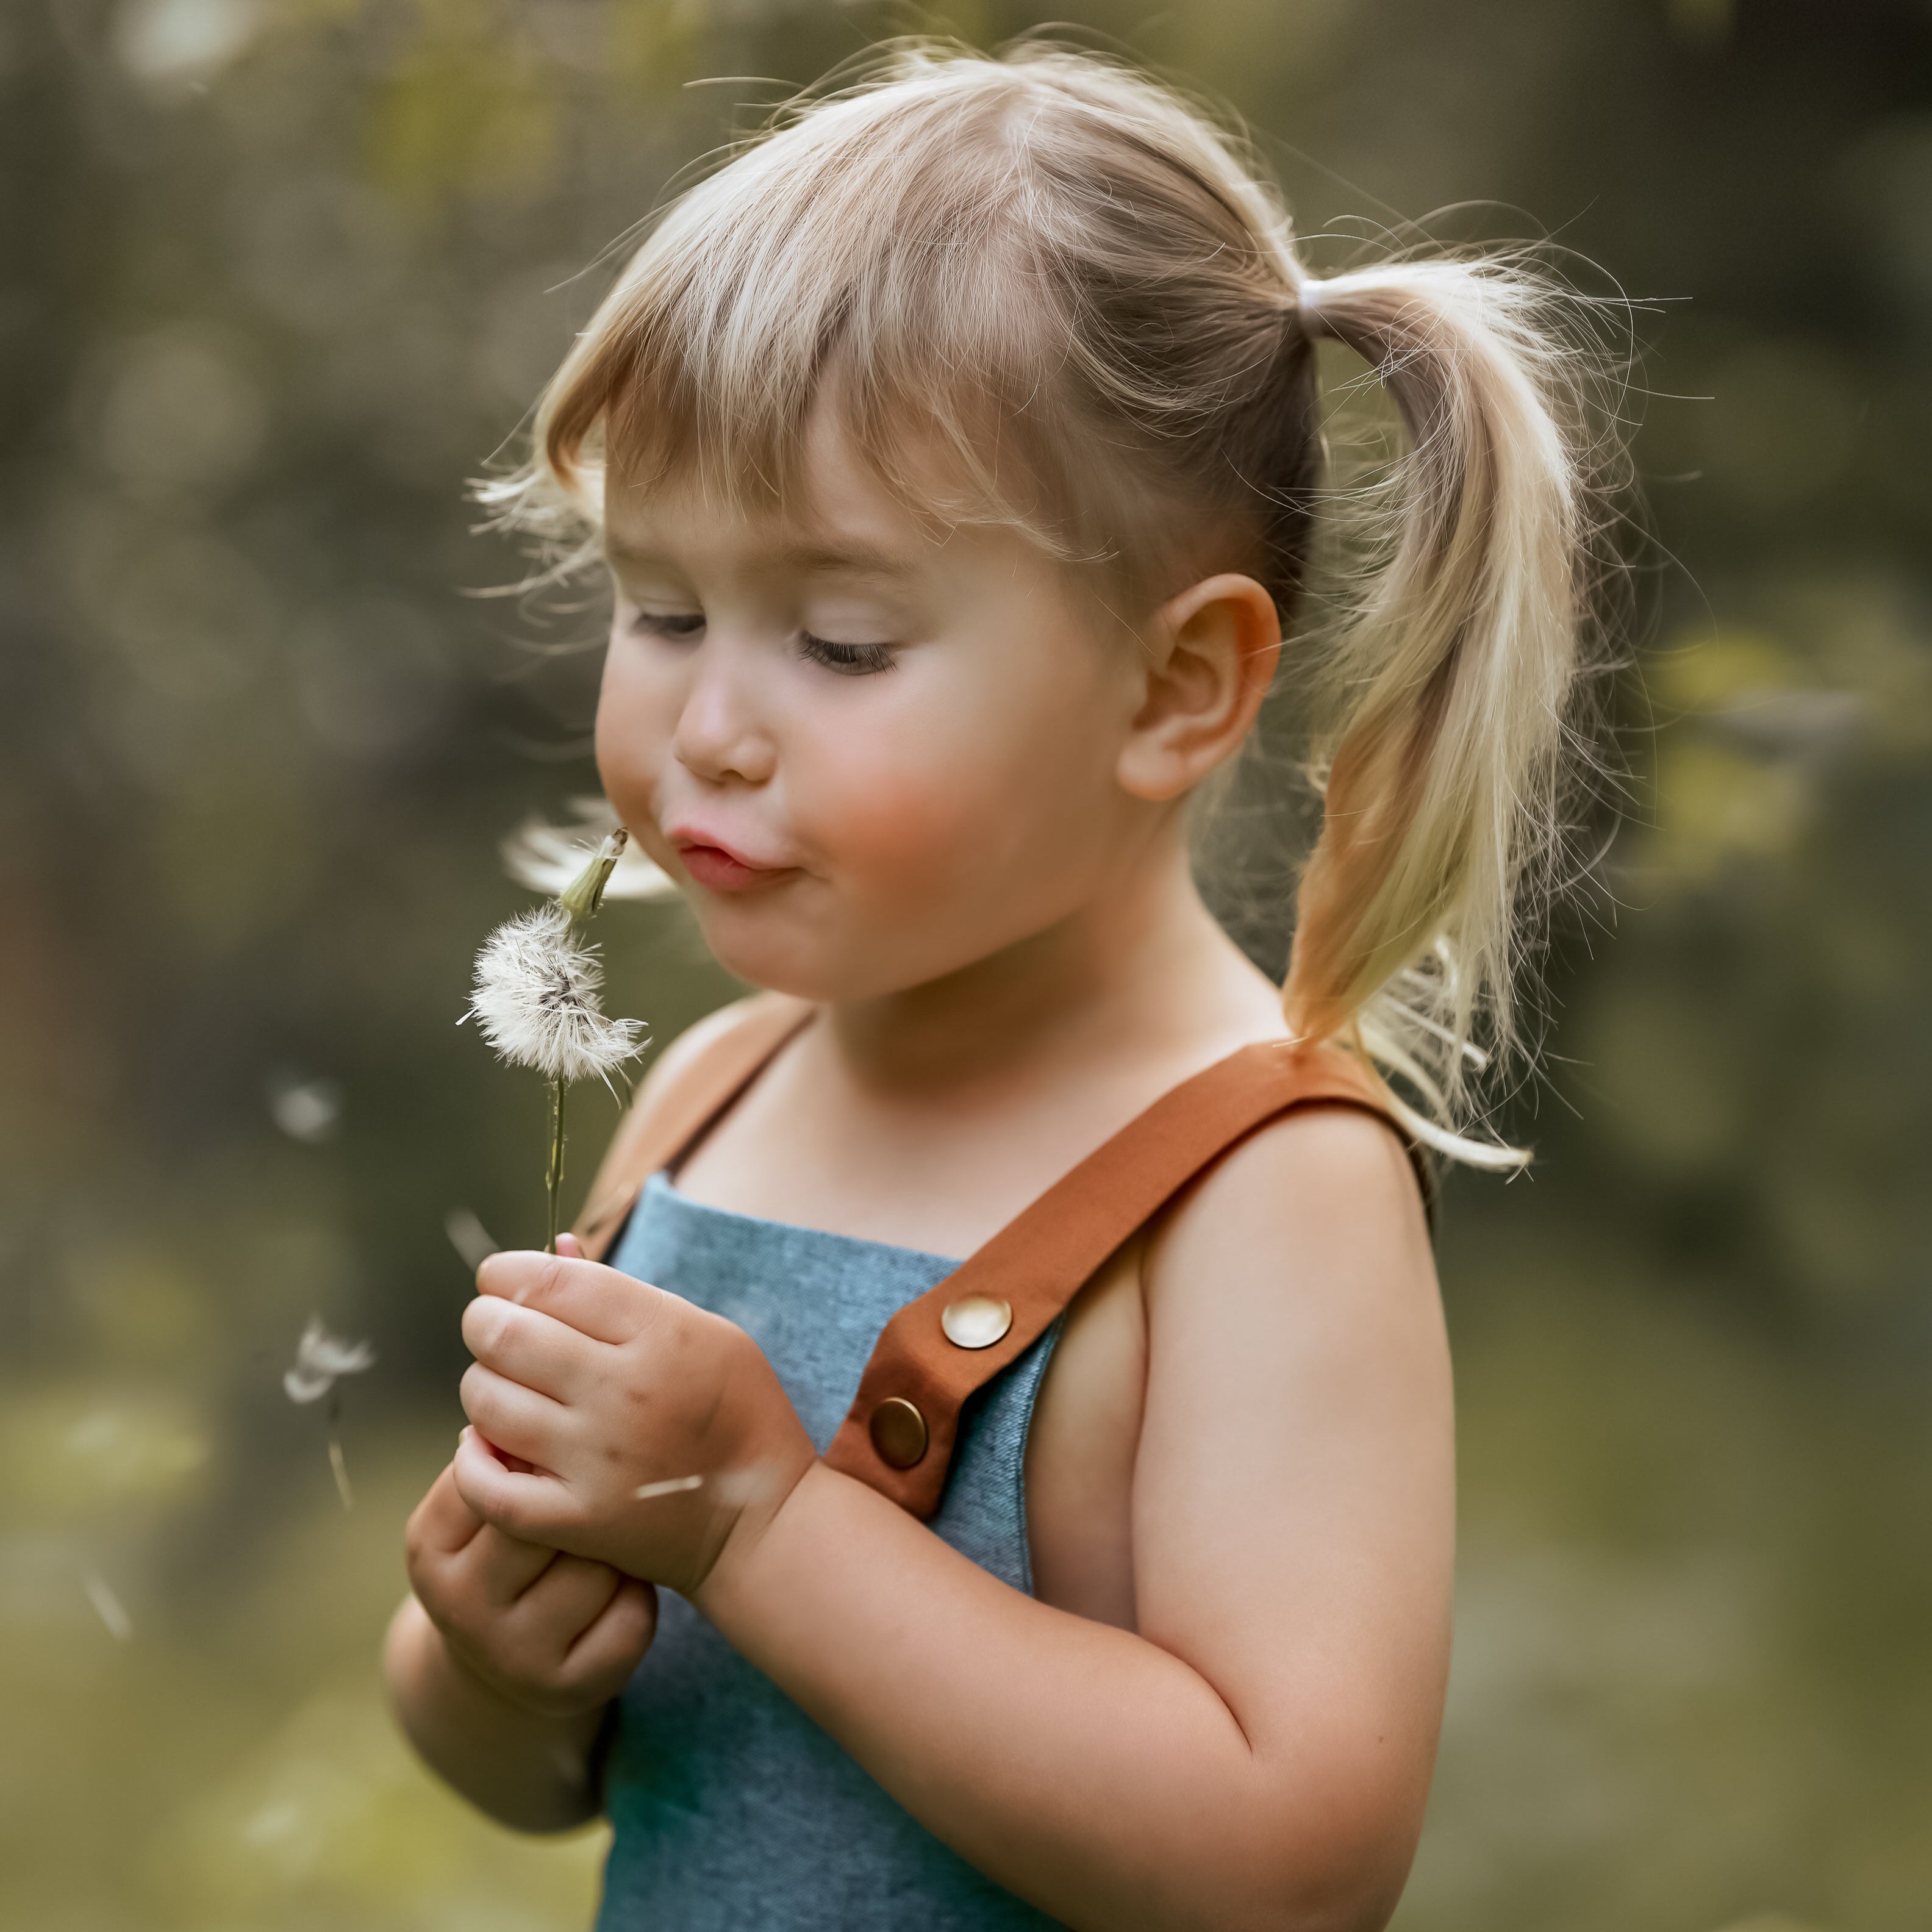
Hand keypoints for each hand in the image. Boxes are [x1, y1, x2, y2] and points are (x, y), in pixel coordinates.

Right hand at [404, 1457, 656, 1716]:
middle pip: (549, 1521)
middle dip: (580, 1502)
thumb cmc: (503, 1556)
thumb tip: (527, 1413)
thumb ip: (501, 1459)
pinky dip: (637, 1596)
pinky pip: (632, 1614)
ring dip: (615, 1549)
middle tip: (596, 1495)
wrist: (501, 1668)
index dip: (543, 1459)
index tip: (561, 1457)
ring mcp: (512, 1655)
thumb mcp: (479, 1509)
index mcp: (431, 1547)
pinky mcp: (568, 1687)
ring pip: (598, 1567)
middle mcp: (461, 1607)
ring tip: (606, 1545)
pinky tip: (620, 1592)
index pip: (496, 1475)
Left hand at [452, 1248, 818, 1600]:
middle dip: (484, 1321)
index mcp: (663, 1333)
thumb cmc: (735, 1410)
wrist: (763, 1519)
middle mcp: (624, 1391)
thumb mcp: (703, 1330)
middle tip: (493, 1328)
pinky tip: (486, 1442)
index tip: (501, 1279)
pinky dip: (471, 1458)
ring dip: (482, 1384)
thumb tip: (552, 1245)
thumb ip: (624, 1292)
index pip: (552, 1282)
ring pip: (487, 1401)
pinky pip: (486, 1485)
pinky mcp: (577, 1519)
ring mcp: (597, 1459)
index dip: (507, 1272)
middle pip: (506, 1335)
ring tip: (502, 1386)